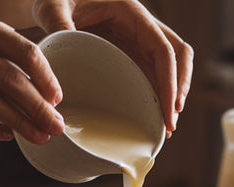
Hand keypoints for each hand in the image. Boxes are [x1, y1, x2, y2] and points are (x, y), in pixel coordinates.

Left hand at [32, 0, 192, 134]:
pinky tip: (150, 118)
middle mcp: (143, 28)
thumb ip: (59, 26)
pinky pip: (153, 75)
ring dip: (172, 96)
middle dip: (179, 90)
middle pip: (179, 57)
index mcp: (133, 14)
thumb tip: (59, 62)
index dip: (171, 81)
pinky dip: (156, 96)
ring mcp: (139, 42)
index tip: (170, 110)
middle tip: (169, 124)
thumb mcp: (53, 6)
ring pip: (172, 68)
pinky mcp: (132, 55)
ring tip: (164, 128)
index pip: (164, 49)